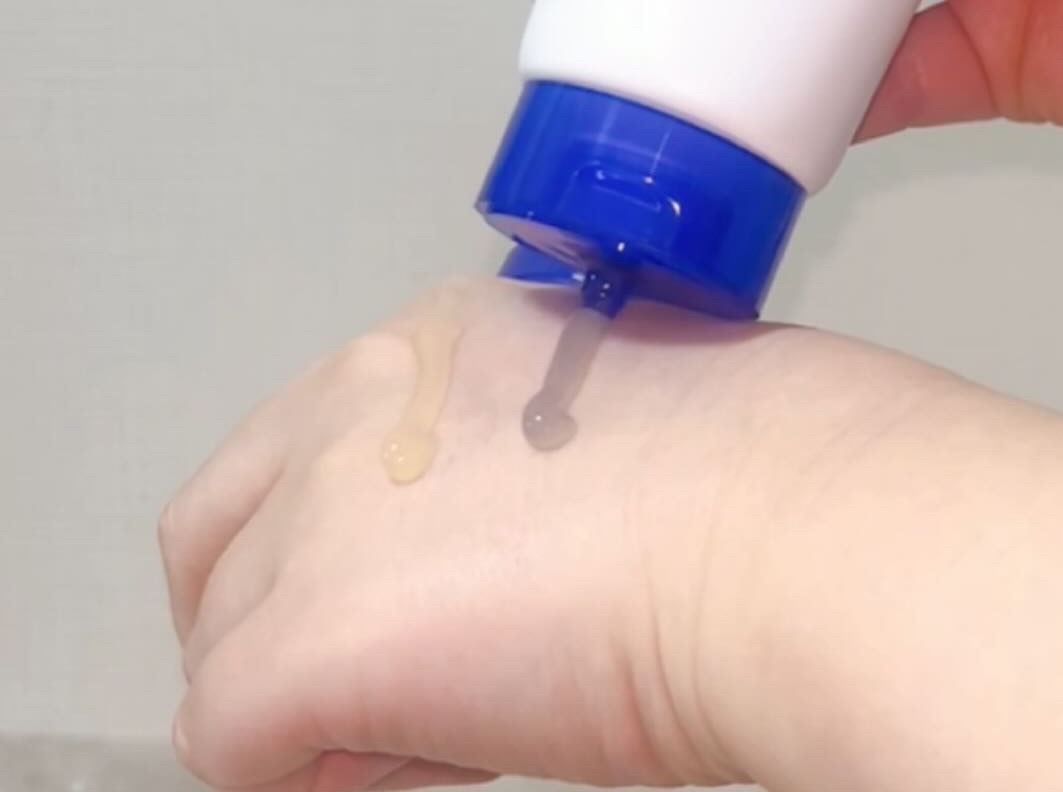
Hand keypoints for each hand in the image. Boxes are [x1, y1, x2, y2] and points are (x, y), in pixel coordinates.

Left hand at [161, 279, 1062, 791]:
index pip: (314, 444)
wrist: (814, 529)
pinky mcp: (315, 639)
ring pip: (221, 642)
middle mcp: (361, 399)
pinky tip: (441, 773)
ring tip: (435, 742)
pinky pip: (230, 747)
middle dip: (273, 617)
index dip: (349, 544)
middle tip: (387, 695)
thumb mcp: (634, 417)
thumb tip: (530, 543)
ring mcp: (325, 514)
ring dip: (304, 705)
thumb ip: (535, 460)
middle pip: (223, 533)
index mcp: (444, 341)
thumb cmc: (795, 472)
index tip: (435, 609)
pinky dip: (311, 781)